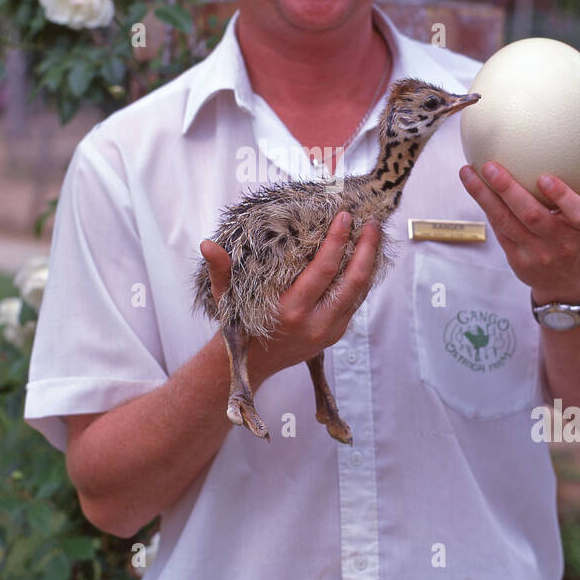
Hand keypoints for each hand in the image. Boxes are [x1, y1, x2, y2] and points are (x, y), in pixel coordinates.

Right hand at [199, 211, 382, 379]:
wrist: (253, 363)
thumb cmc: (241, 325)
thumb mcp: (227, 297)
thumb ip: (220, 270)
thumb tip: (206, 244)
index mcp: (291, 310)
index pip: (324, 269)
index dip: (337, 240)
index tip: (345, 216)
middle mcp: (315, 323)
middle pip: (353, 280)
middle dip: (366, 249)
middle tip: (371, 222)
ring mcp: (330, 330)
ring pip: (360, 292)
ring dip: (371, 262)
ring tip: (373, 235)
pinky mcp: (337, 333)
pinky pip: (356, 302)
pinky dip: (364, 279)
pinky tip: (365, 258)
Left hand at [458, 138, 579, 302]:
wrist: (567, 281)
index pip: (577, 214)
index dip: (561, 197)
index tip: (545, 178)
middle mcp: (560, 242)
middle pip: (532, 216)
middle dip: (509, 191)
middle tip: (490, 165)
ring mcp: (536, 253)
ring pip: (506, 223)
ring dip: (484, 197)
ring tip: (468, 171)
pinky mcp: (516, 259)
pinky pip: (499, 230)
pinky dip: (485, 207)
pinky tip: (472, 184)